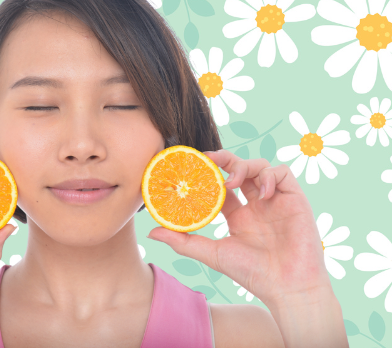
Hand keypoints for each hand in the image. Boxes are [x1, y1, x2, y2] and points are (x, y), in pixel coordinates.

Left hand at [147, 149, 331, 306]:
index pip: (219, 185)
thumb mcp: (212, 253)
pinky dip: (269, 175)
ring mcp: (274, 200)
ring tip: (231, 182)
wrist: (288, 288)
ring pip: (258, 165)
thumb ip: (183, 241)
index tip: (190, 166)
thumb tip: (152, 231)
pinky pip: (282, 172)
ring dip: (242, 166)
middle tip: (208, 159)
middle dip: (223, 159)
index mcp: (237, 215)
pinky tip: (261, 192)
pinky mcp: (294, 198)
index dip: (206, 173)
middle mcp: (255, 204)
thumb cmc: (253, 274)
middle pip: (238, 168)